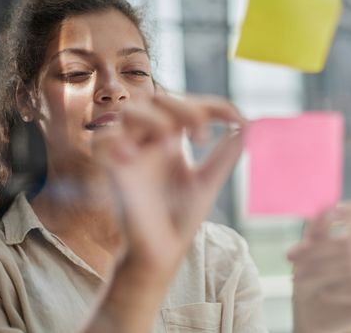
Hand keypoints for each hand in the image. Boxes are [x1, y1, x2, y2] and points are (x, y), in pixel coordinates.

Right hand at [93, 92, 245, 281]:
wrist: (162, 252)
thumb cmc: (181, 218)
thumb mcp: (208, 182)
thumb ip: (225, 155)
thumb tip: (248, 127)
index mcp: (172, 140)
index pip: (188, 105)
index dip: (213, 105)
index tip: (239, 118)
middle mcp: (149, 141)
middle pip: (158, 99)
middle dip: (184, 108)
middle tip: (203, 136)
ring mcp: (130, 153)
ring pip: (129, 110)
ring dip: (154, 119)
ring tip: (174, 145)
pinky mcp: (113, 170)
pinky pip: (102, 141)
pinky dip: (117, 140)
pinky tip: (135, 154)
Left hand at [288, 202, 350, 332]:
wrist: (312, 314)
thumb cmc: (312, 276)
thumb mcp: (308, 249)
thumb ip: (316, 229)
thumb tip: (324, 214)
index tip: (329, 215)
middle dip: (319, 251)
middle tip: (294, 260)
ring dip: (320, 271)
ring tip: (298, 277)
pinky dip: (335, 290)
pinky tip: (321, 293)